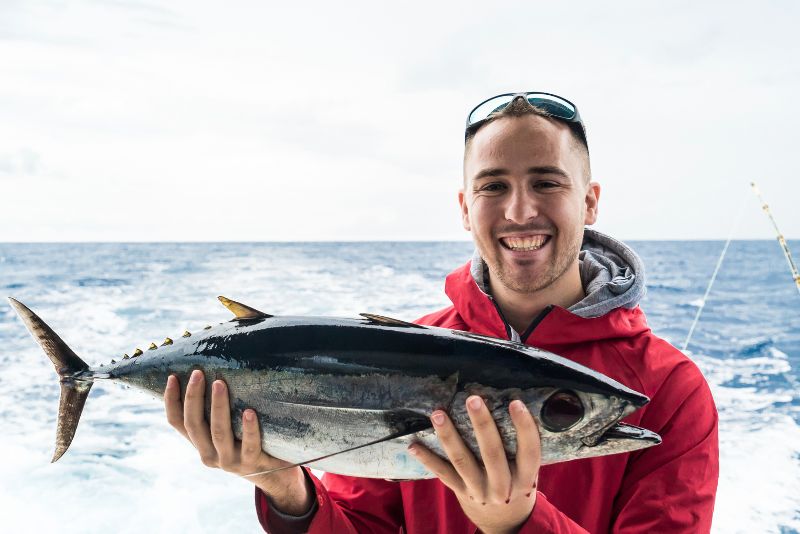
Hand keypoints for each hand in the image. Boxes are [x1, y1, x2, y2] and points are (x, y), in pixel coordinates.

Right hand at [164, 370, 312, 514]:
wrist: (274, 476)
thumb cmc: (249, 443)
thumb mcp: (228, 431)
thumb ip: (216, 412)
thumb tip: (213, 371)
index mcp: (200, 444)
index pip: (177, 422)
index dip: (171, 401)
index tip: (171, 377)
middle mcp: (210, 454)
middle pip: (194, 424)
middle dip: (193, 397)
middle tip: (198, 373)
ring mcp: (230, 460)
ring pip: (219, 432)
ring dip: (218, 407)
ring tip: (219, 384)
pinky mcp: (252, 463)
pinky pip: (249, 445)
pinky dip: (248, 428)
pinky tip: (249, 412)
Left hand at [408, 397, 540, 533]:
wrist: (504, 522)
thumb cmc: (517, 483)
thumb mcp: (528, 472)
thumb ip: (522, 448)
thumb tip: (511, 404)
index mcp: (524, 478)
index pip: (529, 452)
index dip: (524, 428)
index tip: (515, 402)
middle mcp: (502, 487)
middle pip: (492, 453)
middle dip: (482, 424)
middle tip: (473, 399)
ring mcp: (479, 490)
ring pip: (462, 461)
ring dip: (449, 436)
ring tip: (438, 414)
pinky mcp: (460, 491)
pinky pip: (443, 473)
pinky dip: (427, 459)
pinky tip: (414, 445)